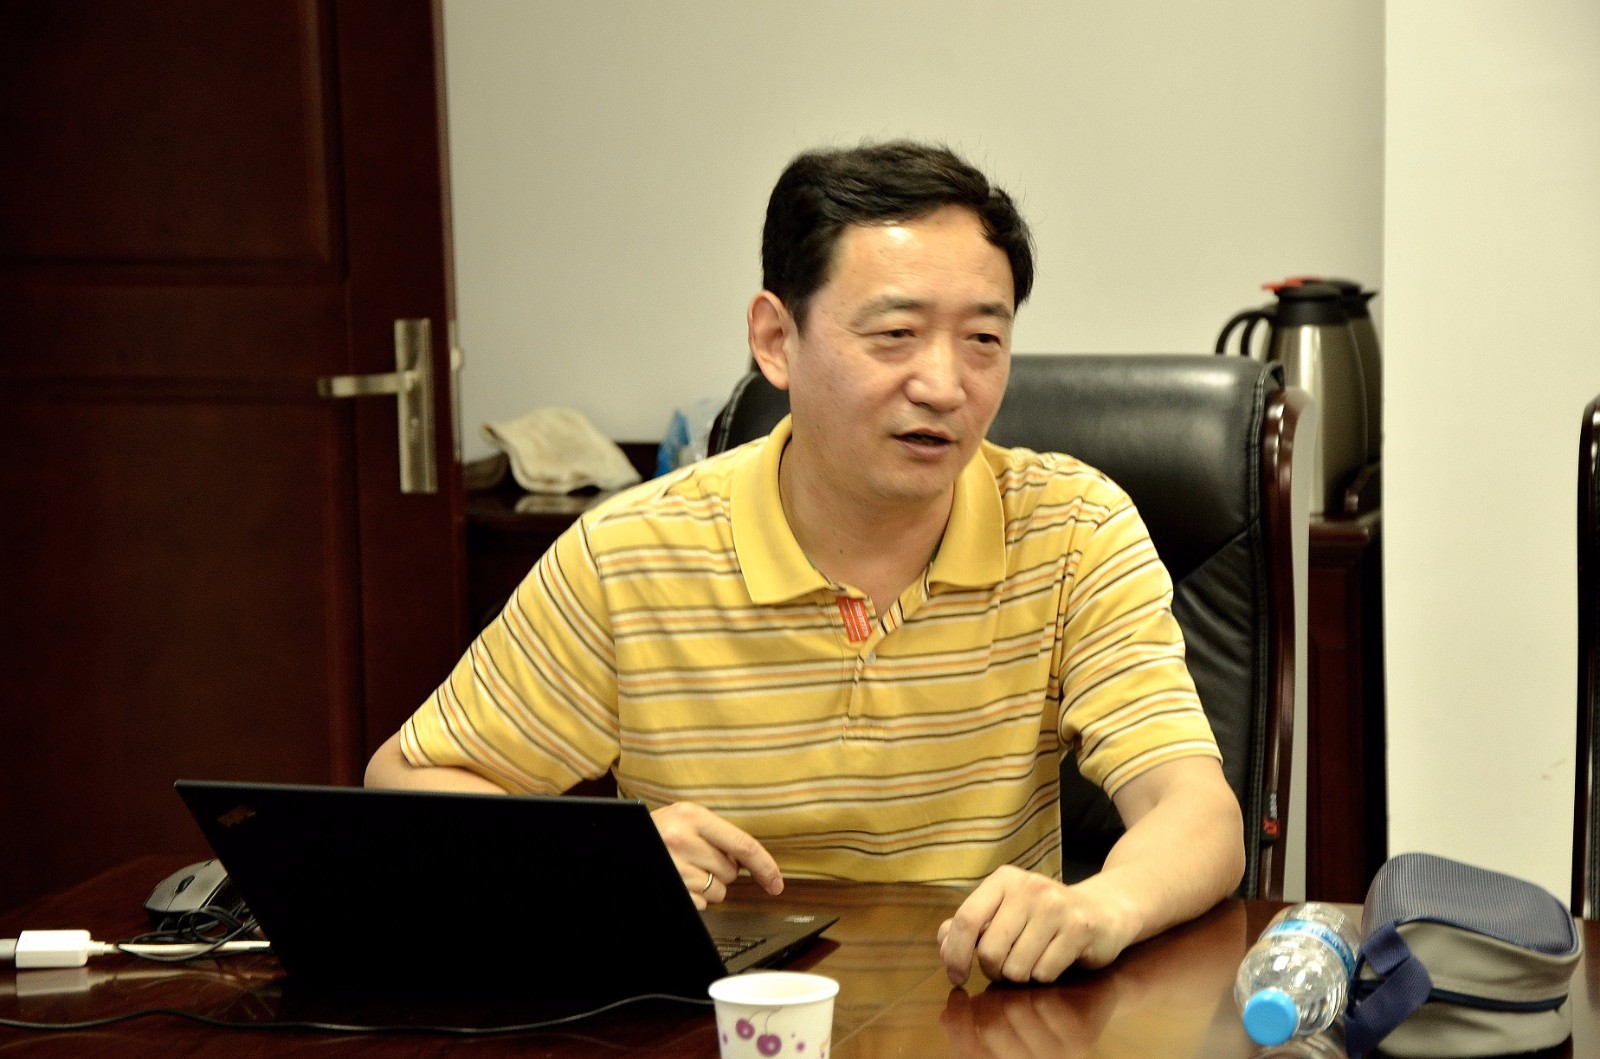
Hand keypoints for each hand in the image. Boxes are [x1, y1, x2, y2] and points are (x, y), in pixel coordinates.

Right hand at [650, 801, 783, 908]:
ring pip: (718, 891)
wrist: (622, 840)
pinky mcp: (669, 888)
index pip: (743, 845)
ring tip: (684, 870)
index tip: (776, 883)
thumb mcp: (685, 820)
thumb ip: (717, 835)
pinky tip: (678, 883)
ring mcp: (673, 866)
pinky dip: (694, 898)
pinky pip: (701, 904)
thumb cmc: (657, 833)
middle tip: (698, 860)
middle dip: (721, 871)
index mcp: (692, 816)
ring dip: (708, 886)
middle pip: (731, 872)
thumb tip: (751, 862)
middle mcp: (682, 838)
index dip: (766, 867)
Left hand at [937, 866, 1138, 985]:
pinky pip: (1044, 973)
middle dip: (993, 970)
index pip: (966, 920)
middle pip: (989, 951)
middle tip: (1006, 968)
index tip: (956, 976)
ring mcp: (1055, 906)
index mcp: (1003, 880)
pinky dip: (1044, 976)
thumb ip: (970, 925)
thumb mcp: (1004, 911)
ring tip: (1032, 960)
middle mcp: (1028, 887)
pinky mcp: (1079, 928)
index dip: (955, 954)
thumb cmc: (1042, 916)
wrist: (1101, 910)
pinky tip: (1053, 960)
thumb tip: (942, 942)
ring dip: (1020, 975)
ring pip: (1016, 967)